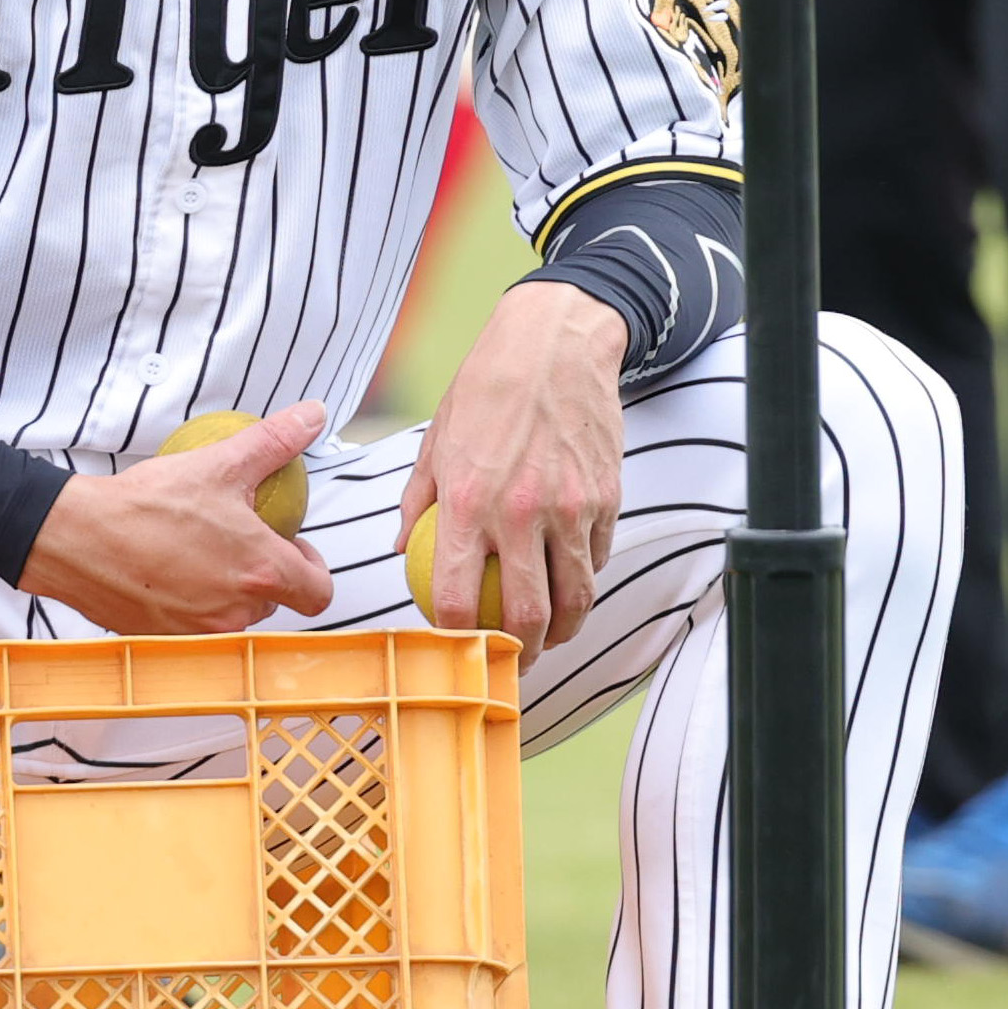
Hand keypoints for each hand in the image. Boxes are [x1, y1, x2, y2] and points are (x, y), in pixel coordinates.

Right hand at [23, 402, 333, 636]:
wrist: (78, 538)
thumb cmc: (149, 504)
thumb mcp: (221, 463)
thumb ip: (275, 441)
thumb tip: (313, 414)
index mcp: (261, 572)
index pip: (318, 592)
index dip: (314, 569)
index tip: (292, 544)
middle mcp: (236, 611)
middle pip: (275, 602)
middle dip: (266, 574)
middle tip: (240, 538)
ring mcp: (200, 631)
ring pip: (234, 613)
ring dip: (228, 587)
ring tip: (203, 550)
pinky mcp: (166, 638)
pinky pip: (194, 623)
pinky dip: (190, 599)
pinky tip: (168, 567)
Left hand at [402, 280, 626, 650]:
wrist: (556, 344)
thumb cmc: (486, 390)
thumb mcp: (436, 442)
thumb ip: (417, 503)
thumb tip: (402, 552)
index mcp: (466, 502)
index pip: (456, 599)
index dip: (454, 640)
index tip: (455, 650)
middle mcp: (519, 512)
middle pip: (525, 617)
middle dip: (520, 656)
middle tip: (513, 664)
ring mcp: (570, 508)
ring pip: (573, 599)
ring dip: (562, 632)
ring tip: (549, 639)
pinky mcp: (605, 498)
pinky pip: (595, 559)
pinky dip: (583, 580)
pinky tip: (570, 584)